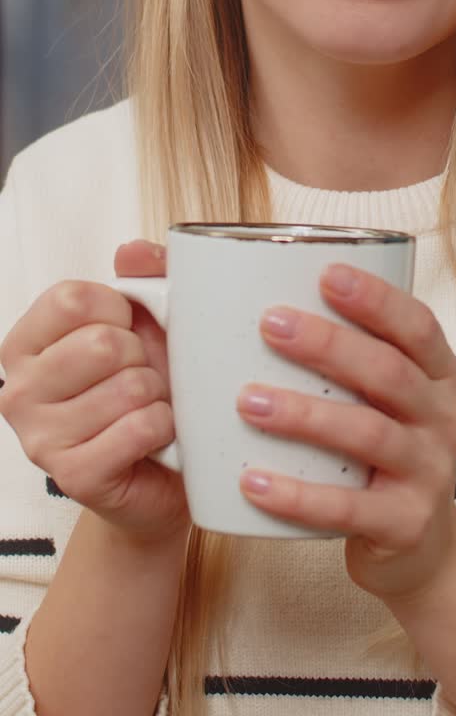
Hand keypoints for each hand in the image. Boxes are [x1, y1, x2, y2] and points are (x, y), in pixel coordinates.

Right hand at [0, 240, 189, 543]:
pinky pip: (140, 428)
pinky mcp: (73, 476)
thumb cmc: (148, 389)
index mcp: (27, 343)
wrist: (163, 470)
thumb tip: (130, 252)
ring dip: (156, 395)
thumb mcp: (149, 319)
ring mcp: (40, 438)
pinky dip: (164, 427)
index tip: (126, 330)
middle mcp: (18, 390)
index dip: (119, 310)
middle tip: (139, 376)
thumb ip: (146, 272)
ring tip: (147, 407)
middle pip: (102, 344)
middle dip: (141, 357)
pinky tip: (155, 436)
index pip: (71, 299)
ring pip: (128, 388)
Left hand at [237, 263, 455, 604]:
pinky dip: (297, 496)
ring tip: (248, 401)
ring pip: (368, 434)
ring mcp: (429, 473)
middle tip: (270, 324)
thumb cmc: (382, 454)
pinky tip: (253, 482)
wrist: (421, 550)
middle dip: (329, 344)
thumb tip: (256, 301)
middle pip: (389, 372)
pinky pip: (348, 509)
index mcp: (440, 376)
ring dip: (305, 415)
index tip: (326, 273)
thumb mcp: (384, 400)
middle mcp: (443, 418)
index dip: (376, 298)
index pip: (418, 326)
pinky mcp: (405, 524)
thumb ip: (347, 358)